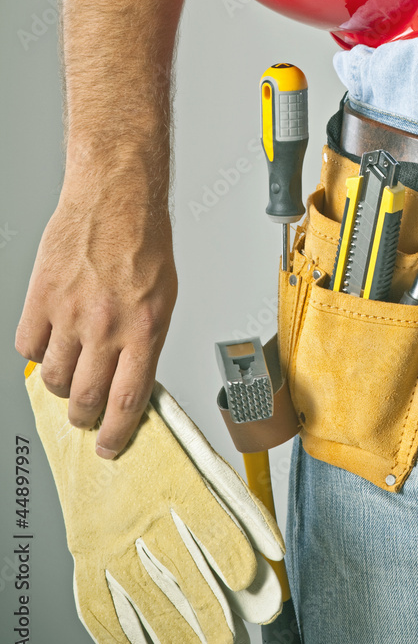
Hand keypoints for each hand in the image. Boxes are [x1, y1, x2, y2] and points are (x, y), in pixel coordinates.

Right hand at [15, 179, 177, 458]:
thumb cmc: (144, 241)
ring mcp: (71, 315)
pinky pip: (28, 347)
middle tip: (85, 416)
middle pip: (86, 398)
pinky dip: (36, 354)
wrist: (115, 198)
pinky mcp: (41, 299)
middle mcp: (108, 327)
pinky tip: (49, 344)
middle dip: (84, 417)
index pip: (128, 401)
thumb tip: (132, 381)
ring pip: (54, 379)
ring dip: (60, 388)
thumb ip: (146, 343)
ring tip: (69, 376)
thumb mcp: (164, 298)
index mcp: (146, 329)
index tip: (109, 446)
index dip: (116, 433)